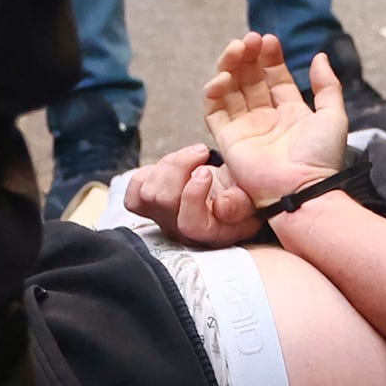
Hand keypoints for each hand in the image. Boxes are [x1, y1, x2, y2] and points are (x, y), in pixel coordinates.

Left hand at [118, 144, 261, 246]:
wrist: (230, 193)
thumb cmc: (241, 196)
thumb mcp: (252, 199)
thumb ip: (240, 204)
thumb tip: (221, 205)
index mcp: (210, 233)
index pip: (190, 224)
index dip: (193, 195)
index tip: (205, 170)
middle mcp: (182, 231)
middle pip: (163, 201)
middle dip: (179, 167)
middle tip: (201, 152)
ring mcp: (162, 219)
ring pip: (147, 192)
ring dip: (168, 164)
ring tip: (191, 155)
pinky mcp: (148, 206)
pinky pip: (133, 191)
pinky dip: (148, 173)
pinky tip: (170, 167)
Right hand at [203, 32, 349, 203]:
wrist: (303, 190)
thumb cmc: (321, 158)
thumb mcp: (333, 115)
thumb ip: (327, 85)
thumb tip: (320, 57)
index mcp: (291, 113)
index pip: (275, 78)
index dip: (270, 58)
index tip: (270, 40)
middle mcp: (266, 119)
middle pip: (250, 80)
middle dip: (248, 57)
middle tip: (250, 40)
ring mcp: (245, 129)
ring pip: (230, 90)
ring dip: (230, 66)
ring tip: (236, 49)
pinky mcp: (228, 141)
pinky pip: (214, 112)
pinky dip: (214, 92)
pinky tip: (222, 77)